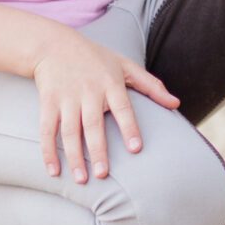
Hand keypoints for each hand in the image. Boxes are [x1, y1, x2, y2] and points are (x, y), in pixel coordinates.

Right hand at [29, 26, 179, 182]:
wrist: (54, 45)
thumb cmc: (96, 58)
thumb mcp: (126, 66)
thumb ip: (152, 86)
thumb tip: (176, 104)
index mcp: (110, 83)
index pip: (122, 108)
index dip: (129, 128)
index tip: (135, 149)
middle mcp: (88, 91)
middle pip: (93, 124)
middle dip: (98, 150)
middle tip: (104, 175)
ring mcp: (66, 97)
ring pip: (70, 131)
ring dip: (74, 156)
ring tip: (82, 180)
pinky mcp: (48, 102)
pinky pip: (47, 129)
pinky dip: (48, 151)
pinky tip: (54, 171)